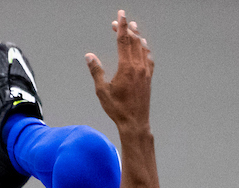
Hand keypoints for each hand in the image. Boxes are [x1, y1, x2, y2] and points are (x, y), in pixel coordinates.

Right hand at [86, 10, 153, 130]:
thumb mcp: (102, 91)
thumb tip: (89, 56)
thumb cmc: (117, 108)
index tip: (120, 15)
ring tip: (134, 28)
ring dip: (137, 36)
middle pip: (133, 41)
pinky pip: (149, 58)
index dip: (121, 26)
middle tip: (120, 20)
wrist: (135, 122)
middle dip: (127, 29)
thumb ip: (96, 71)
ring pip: (142, 48)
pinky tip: (144, 47)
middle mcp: (138, 66)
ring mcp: (145, 72)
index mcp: (126, 67)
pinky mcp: (148, 78)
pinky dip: (145, 49)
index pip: (123, 40)